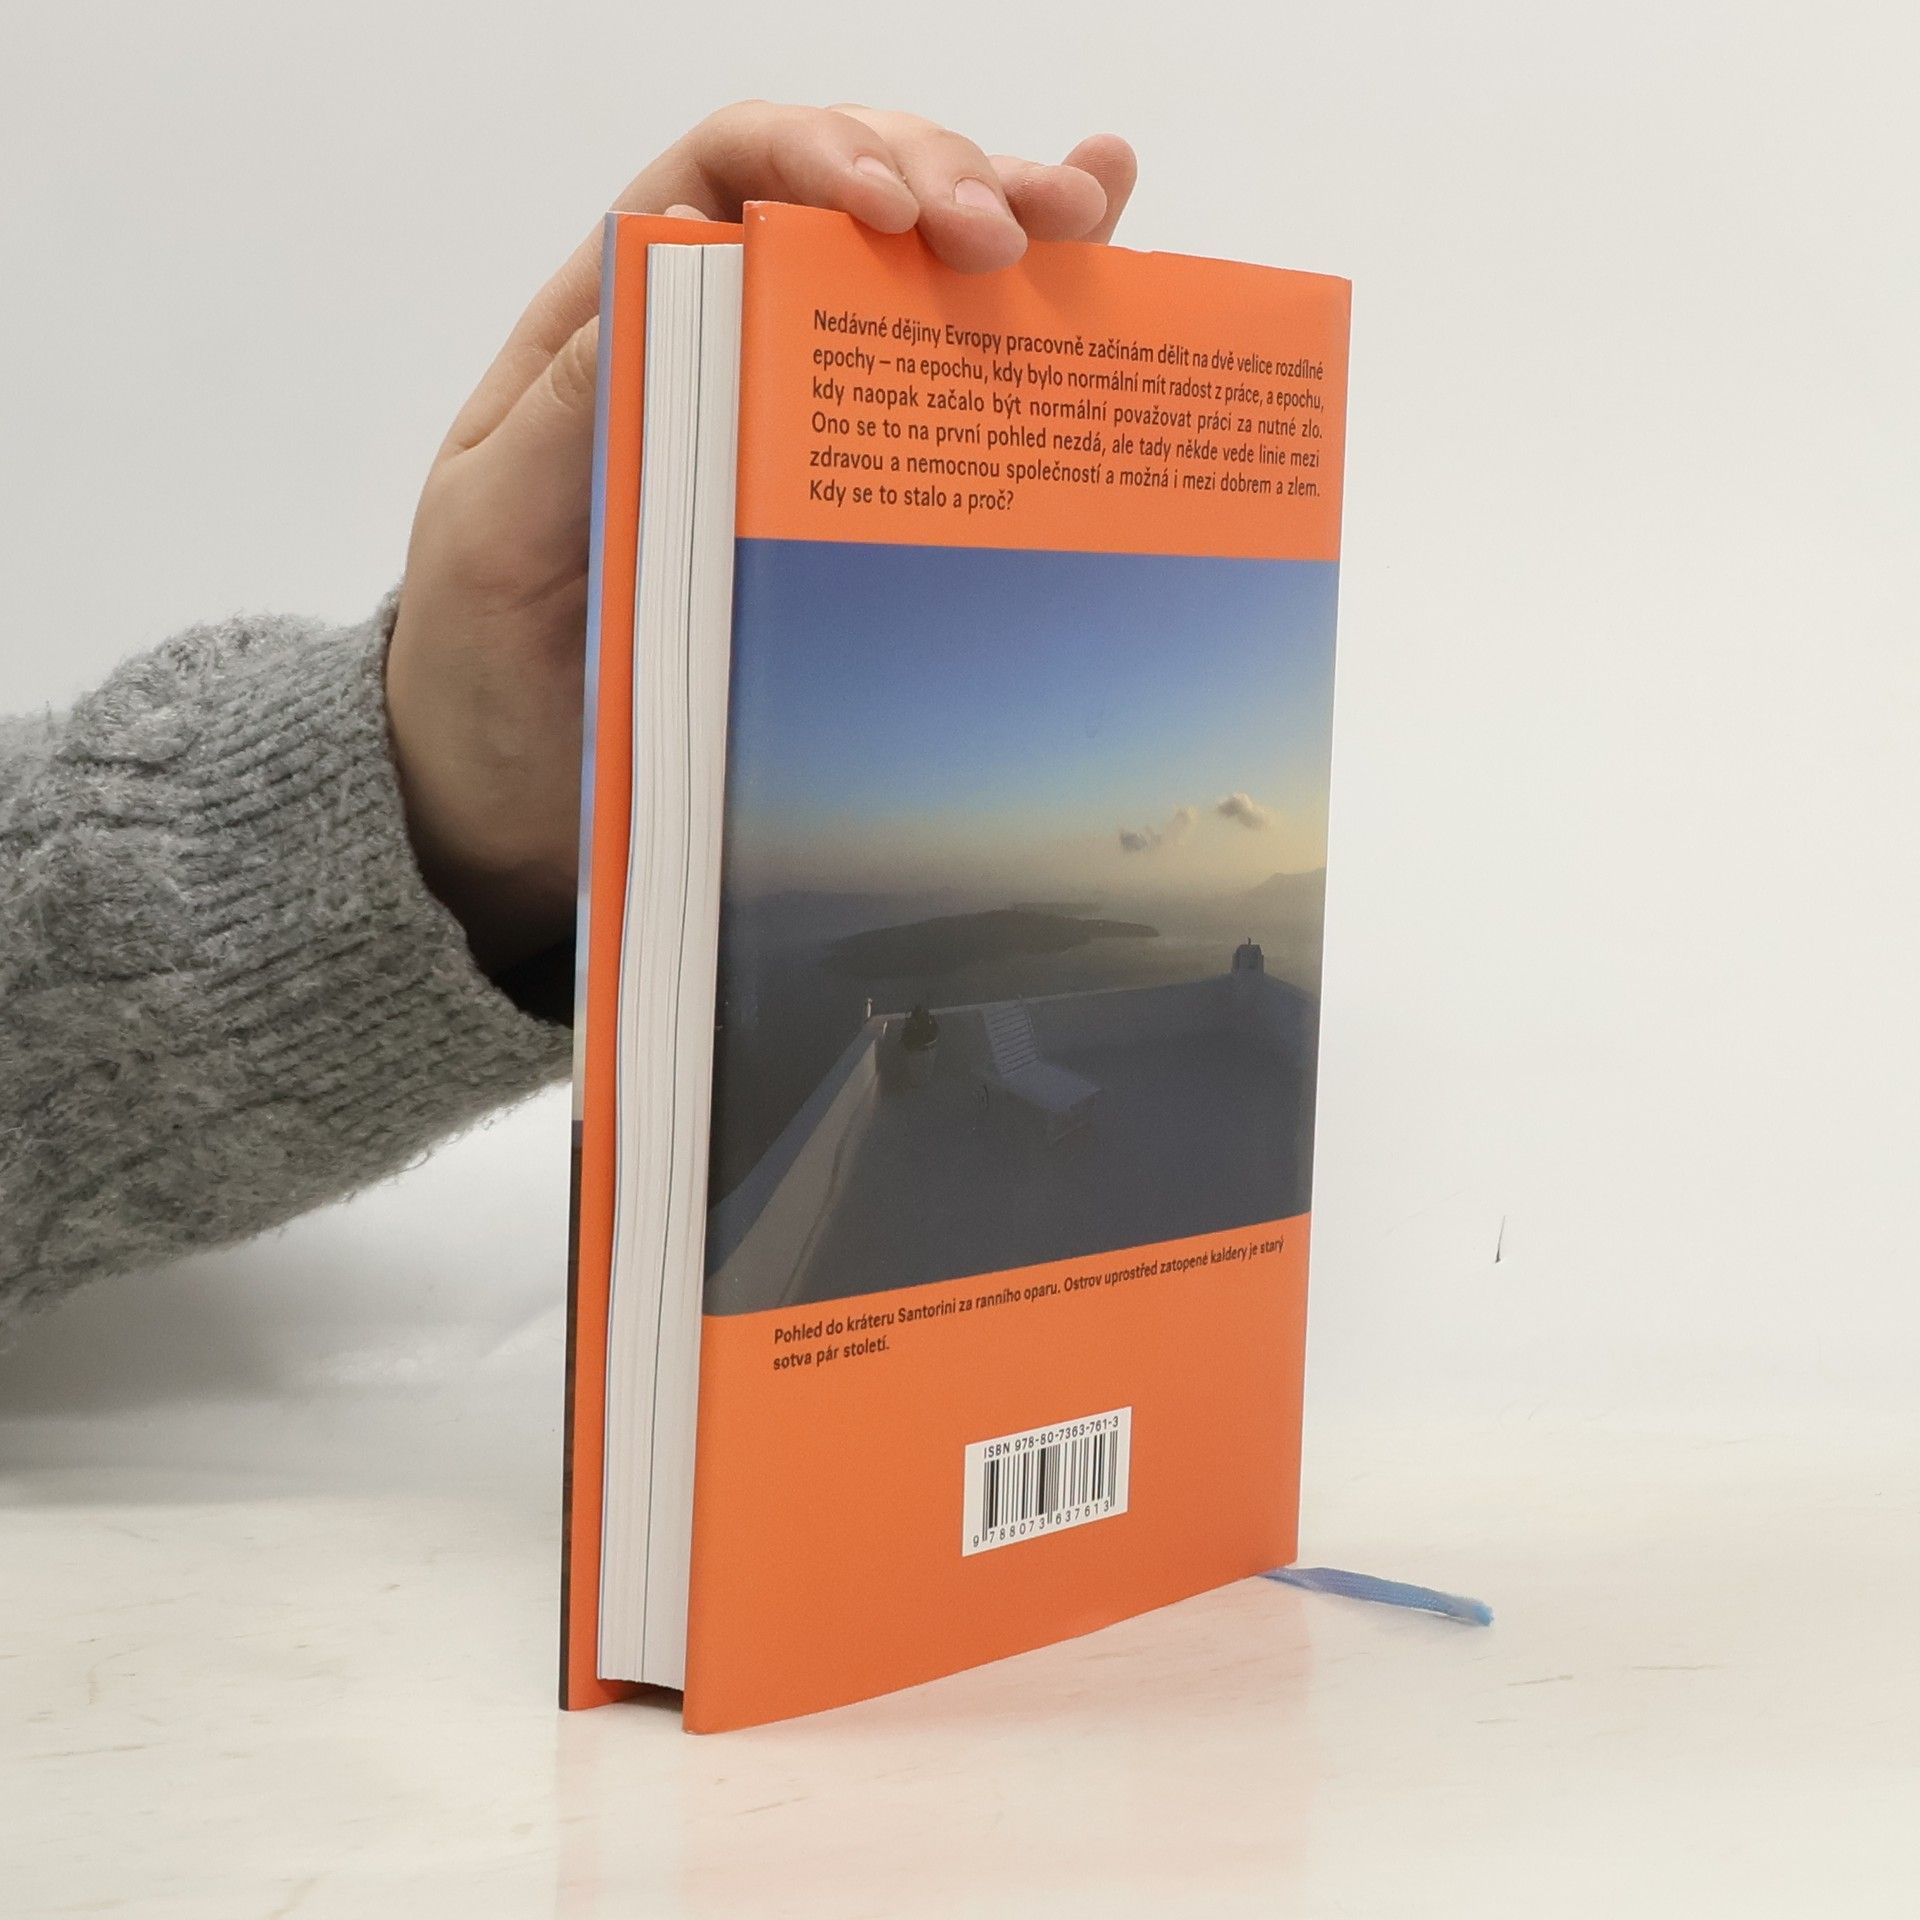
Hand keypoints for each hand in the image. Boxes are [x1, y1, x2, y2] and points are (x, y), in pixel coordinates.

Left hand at [385, 103, 1137, 976]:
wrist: (511, 798)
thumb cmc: (483, 665)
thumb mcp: (491, 531)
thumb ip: (568, 411)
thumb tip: (679, 261)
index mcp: (620, 325)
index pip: (725, 174)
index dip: (816, 154)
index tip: (893, 210)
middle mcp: (719, 346)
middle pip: (844, 204)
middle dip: (938, 180)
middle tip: (1011, 233)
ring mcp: (797, 423)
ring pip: (912, 276)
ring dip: (1006, 218)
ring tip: (1086, 213)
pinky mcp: (852, 506)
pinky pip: (943, 391)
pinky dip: (1030, 314)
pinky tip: (1104, 250)